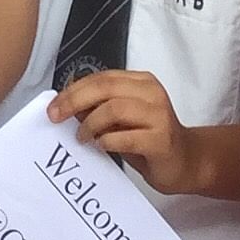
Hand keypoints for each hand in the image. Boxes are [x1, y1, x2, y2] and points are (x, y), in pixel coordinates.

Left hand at [54, 69, 207, 193]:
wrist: (186, 161)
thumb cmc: (150, 139)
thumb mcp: (122, 120)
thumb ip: (99, 109)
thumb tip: (67, 106)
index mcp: (141, 82)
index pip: (101, 78)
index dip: (73, 90)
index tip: (53, 106)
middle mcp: (151, 93)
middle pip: (105, 88)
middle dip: (74, 101)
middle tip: (56, 117)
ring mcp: (159, 115)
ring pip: (114, 108)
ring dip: (91, 124)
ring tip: (82, 138)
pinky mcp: (161, 139)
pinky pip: (127, 136)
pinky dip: (108, 141)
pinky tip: (101, 146)